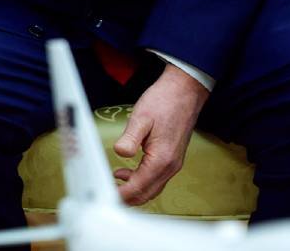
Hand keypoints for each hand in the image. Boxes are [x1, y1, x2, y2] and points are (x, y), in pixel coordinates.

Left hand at [111, 64, 210, 204]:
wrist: (184, 91)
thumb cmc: (164, 102)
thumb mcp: (141, 117)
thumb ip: (130, 138)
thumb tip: (120, 153)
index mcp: (162, 159)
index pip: (139, 187)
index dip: (121, 195)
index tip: (105, 196)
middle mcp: (170, 166)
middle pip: (147, 193)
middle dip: (127, 198)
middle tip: (105, 195)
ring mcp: (173, 163)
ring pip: (152, 188)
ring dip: (133, 190)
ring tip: (111, 184)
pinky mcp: (172, 158)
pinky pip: (156, 178)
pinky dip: (140, 181)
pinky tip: (125, 172)